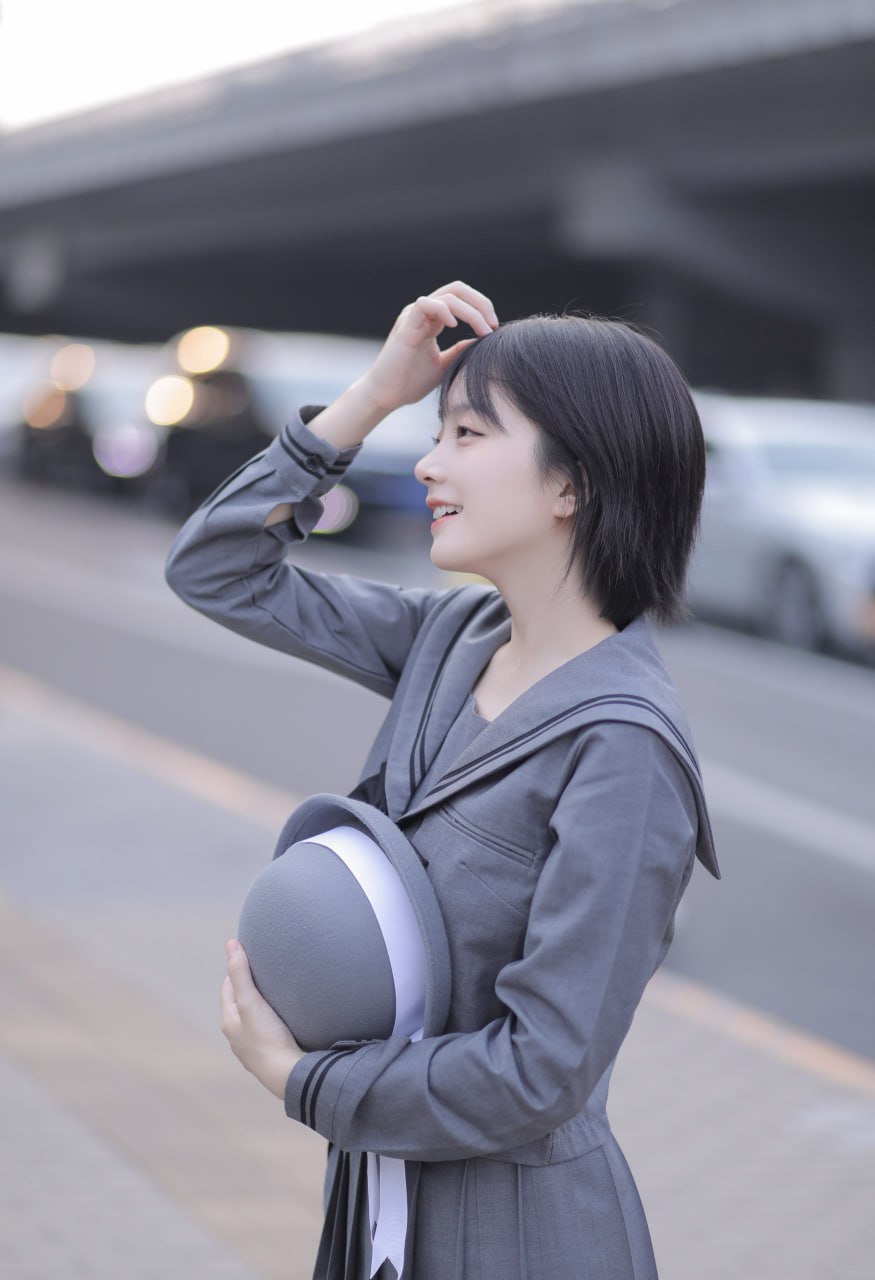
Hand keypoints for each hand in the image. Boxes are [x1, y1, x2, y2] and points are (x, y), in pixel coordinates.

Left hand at [220, 939, 304, 1098]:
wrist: (288, 1075)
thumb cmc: (267, 1037)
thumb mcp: (251, 1001)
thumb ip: (240, 973)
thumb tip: (231, 944)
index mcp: (229, 1022)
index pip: (228, 988)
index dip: (236, 971)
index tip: (249, 957)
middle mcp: (238, 1037)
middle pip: (240, 1005)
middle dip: (248, 989)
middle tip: (263, 973)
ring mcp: (253, 1049)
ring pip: (253, 1022)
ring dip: (260, 1009)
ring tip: (275, 995)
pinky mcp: (270, 1056)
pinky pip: (267, 1034)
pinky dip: (271, 1024)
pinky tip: (284, 1023)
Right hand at [361, 281, 498, 413]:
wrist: (386, 395)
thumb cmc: (411, 382)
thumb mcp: (445, 364)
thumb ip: (460, 350)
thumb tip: (481, 341)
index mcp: (432, 320)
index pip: (460, 298)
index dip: (481, 308)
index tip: (494, 329)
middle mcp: (423, 313)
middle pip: (457, 290)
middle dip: (481, 303)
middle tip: (493, 325)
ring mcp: (413, 316)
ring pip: (447, 296)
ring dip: (471, 311)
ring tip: (483, 331)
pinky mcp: (405, 326)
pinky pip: (425, 304)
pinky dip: (444, 310)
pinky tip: (455, 327)